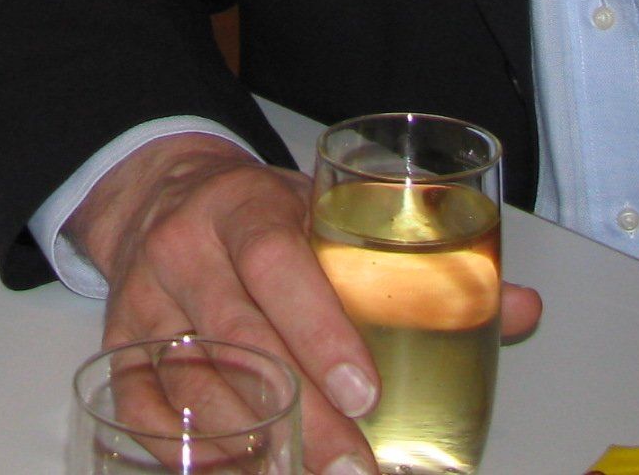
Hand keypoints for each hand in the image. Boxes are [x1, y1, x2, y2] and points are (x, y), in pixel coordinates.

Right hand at [69, 134, 541, 474]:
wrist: (162, 191)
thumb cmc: (262, 213)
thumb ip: (420, 262)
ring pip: (192, 383)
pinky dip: (185, 452)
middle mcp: (186, 249)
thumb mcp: (330, 212)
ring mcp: (145, 298)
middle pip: (240, 339)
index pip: (277, 264)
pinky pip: (141, 406)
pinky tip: (238, 470)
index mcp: (244, 208)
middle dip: (302, 415)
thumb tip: (520, 308)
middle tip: (357, 470)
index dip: (320, 328)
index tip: (365, 391)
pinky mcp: (118, 339)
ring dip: (252, 445)